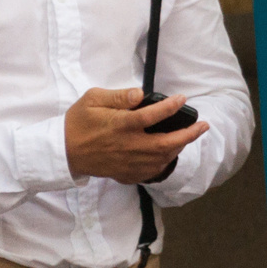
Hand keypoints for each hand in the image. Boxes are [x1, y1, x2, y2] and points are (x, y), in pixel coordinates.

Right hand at [64, 88, 203, 182]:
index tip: (182, 99)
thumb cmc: (77, 122)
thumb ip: (117, 96)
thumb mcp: (92, 100)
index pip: (152, 116)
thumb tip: (139, 94)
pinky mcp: (124, 173)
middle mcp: (128, 145)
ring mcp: (127, 162)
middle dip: (189, 135)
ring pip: (162, 159)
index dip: (170, 107)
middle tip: (204, 126)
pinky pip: (151, 172)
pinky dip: (164, 164)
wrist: (62, 152)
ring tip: (188, 137)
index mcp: (120, 125)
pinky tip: (169, 154)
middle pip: (166, 143)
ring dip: (179, 148)